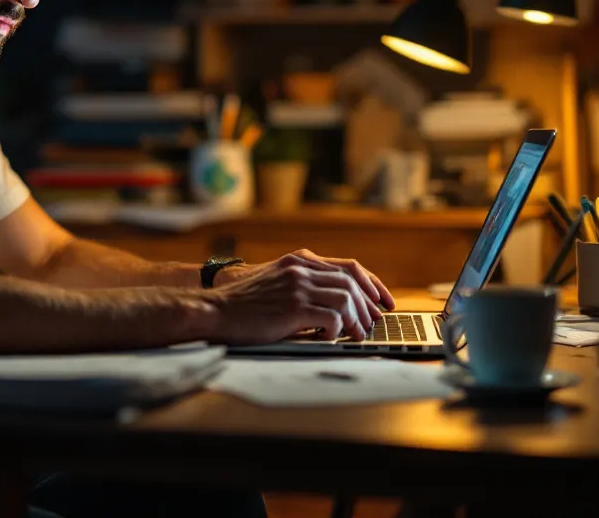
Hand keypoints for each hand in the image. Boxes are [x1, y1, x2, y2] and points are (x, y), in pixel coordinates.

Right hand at [207, 255, 379, 344]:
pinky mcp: (293, 306)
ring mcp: (297, 286)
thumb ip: (303, 283)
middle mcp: (301, 269)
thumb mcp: (276, 281)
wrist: (215, 309)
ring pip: (346, 299)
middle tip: (372, 324)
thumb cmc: (244, 303)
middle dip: (368, 306)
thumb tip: (338, 303)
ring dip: (355, 320)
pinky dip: (337, 329)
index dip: (372, 285)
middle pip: (352, 283)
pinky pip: (331, 317)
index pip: (349, 268)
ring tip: (355, 335)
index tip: (383, 302)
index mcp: (300, 260)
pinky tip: (330, 337)